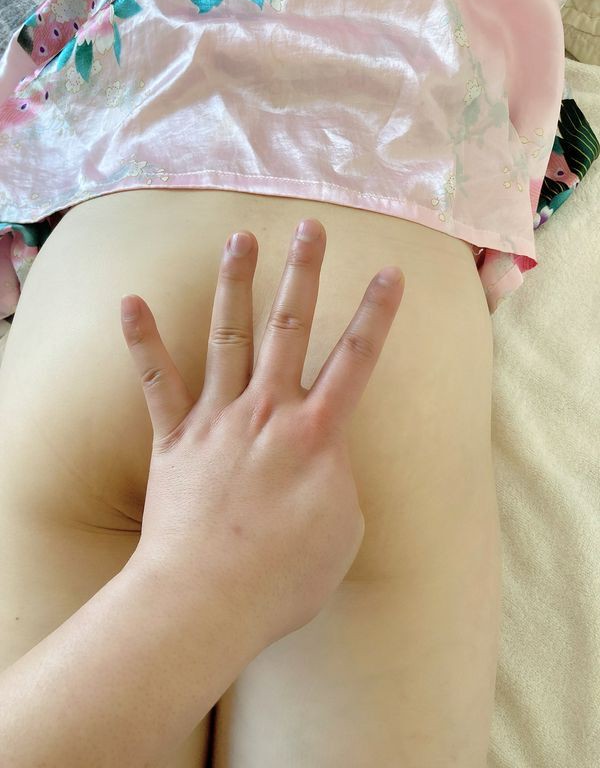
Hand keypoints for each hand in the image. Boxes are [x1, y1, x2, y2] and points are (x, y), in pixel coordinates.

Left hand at [120, 218, 403, 647]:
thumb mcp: (342, 530)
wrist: (207, 601)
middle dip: (303, 273)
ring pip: (228, 336)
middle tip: (310, 227)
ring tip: (240, 238)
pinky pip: (157, 382)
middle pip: (289, 327)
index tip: (389, 272)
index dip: (377, 314)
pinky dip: (142, 341)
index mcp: (316, 433)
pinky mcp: (175, 438)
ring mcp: (217, 419)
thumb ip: (338, 481)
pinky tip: (129, 301)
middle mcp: (267, 411)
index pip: (357, 360)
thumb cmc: (284, 577)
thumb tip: (325, 461)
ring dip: (235, 284)